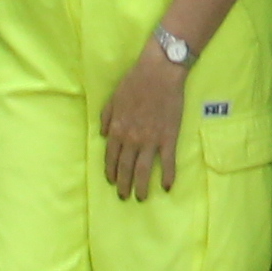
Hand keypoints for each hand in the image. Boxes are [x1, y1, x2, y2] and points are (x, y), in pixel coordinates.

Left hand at [99, 53, 186, 202]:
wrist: (159, 73)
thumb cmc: (134, 82)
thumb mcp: (113, 98)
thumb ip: (106, 118)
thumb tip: (103, 135)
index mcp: (117, 129)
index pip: (111, 157)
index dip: (111, 171)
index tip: (112, 182)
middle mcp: (131, 139)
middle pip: (125, 168)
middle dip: (123, 185)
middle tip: (124, 196)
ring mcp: (150, 140)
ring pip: (143, 170)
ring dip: (140, 186)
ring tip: (140, 197)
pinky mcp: (168, 138)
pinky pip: (167, 162)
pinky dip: (167, 176)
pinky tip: (167, 186)